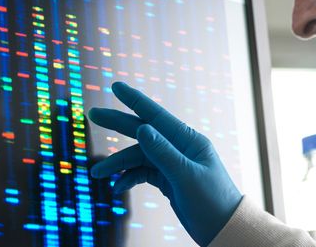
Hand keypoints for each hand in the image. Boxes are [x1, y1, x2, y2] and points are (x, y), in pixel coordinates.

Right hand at [88, 82, 241, 246]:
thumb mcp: (186, 176)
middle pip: (142, 132)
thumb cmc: (213, 201)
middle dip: (117, 124)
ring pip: (139, 156)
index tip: (116, 86)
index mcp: (188, 140)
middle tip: (92, 114)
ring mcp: (173, 163)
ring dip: (118, 164)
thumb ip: (163, 153)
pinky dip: (129, 178)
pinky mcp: (168, 179)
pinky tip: (117, 187)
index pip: (156, 115)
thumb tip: (142, 128)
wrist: (223, 229)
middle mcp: (179, 148)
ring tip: (96, 174)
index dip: (135, 100)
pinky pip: (143, 173)